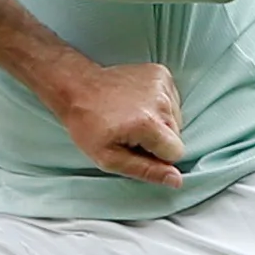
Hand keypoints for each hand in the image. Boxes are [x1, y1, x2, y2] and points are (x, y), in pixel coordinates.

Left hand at [56, 62, 187, 188]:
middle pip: (176, 135)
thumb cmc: (88, 125)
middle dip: (157, 140)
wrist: (78, 87)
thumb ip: (146, 171)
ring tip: (132, 117)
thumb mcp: (109, 158)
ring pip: (175, 118)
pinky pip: (171, 100)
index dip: (157, 157)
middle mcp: (160, 102)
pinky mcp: (161, 73)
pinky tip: (137, 104)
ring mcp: (161, 84)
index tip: (136, 148)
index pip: (176, 153)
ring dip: (158, 122)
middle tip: (130, 133)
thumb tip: (176, 180)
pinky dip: (158, 105)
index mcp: (148, 124)